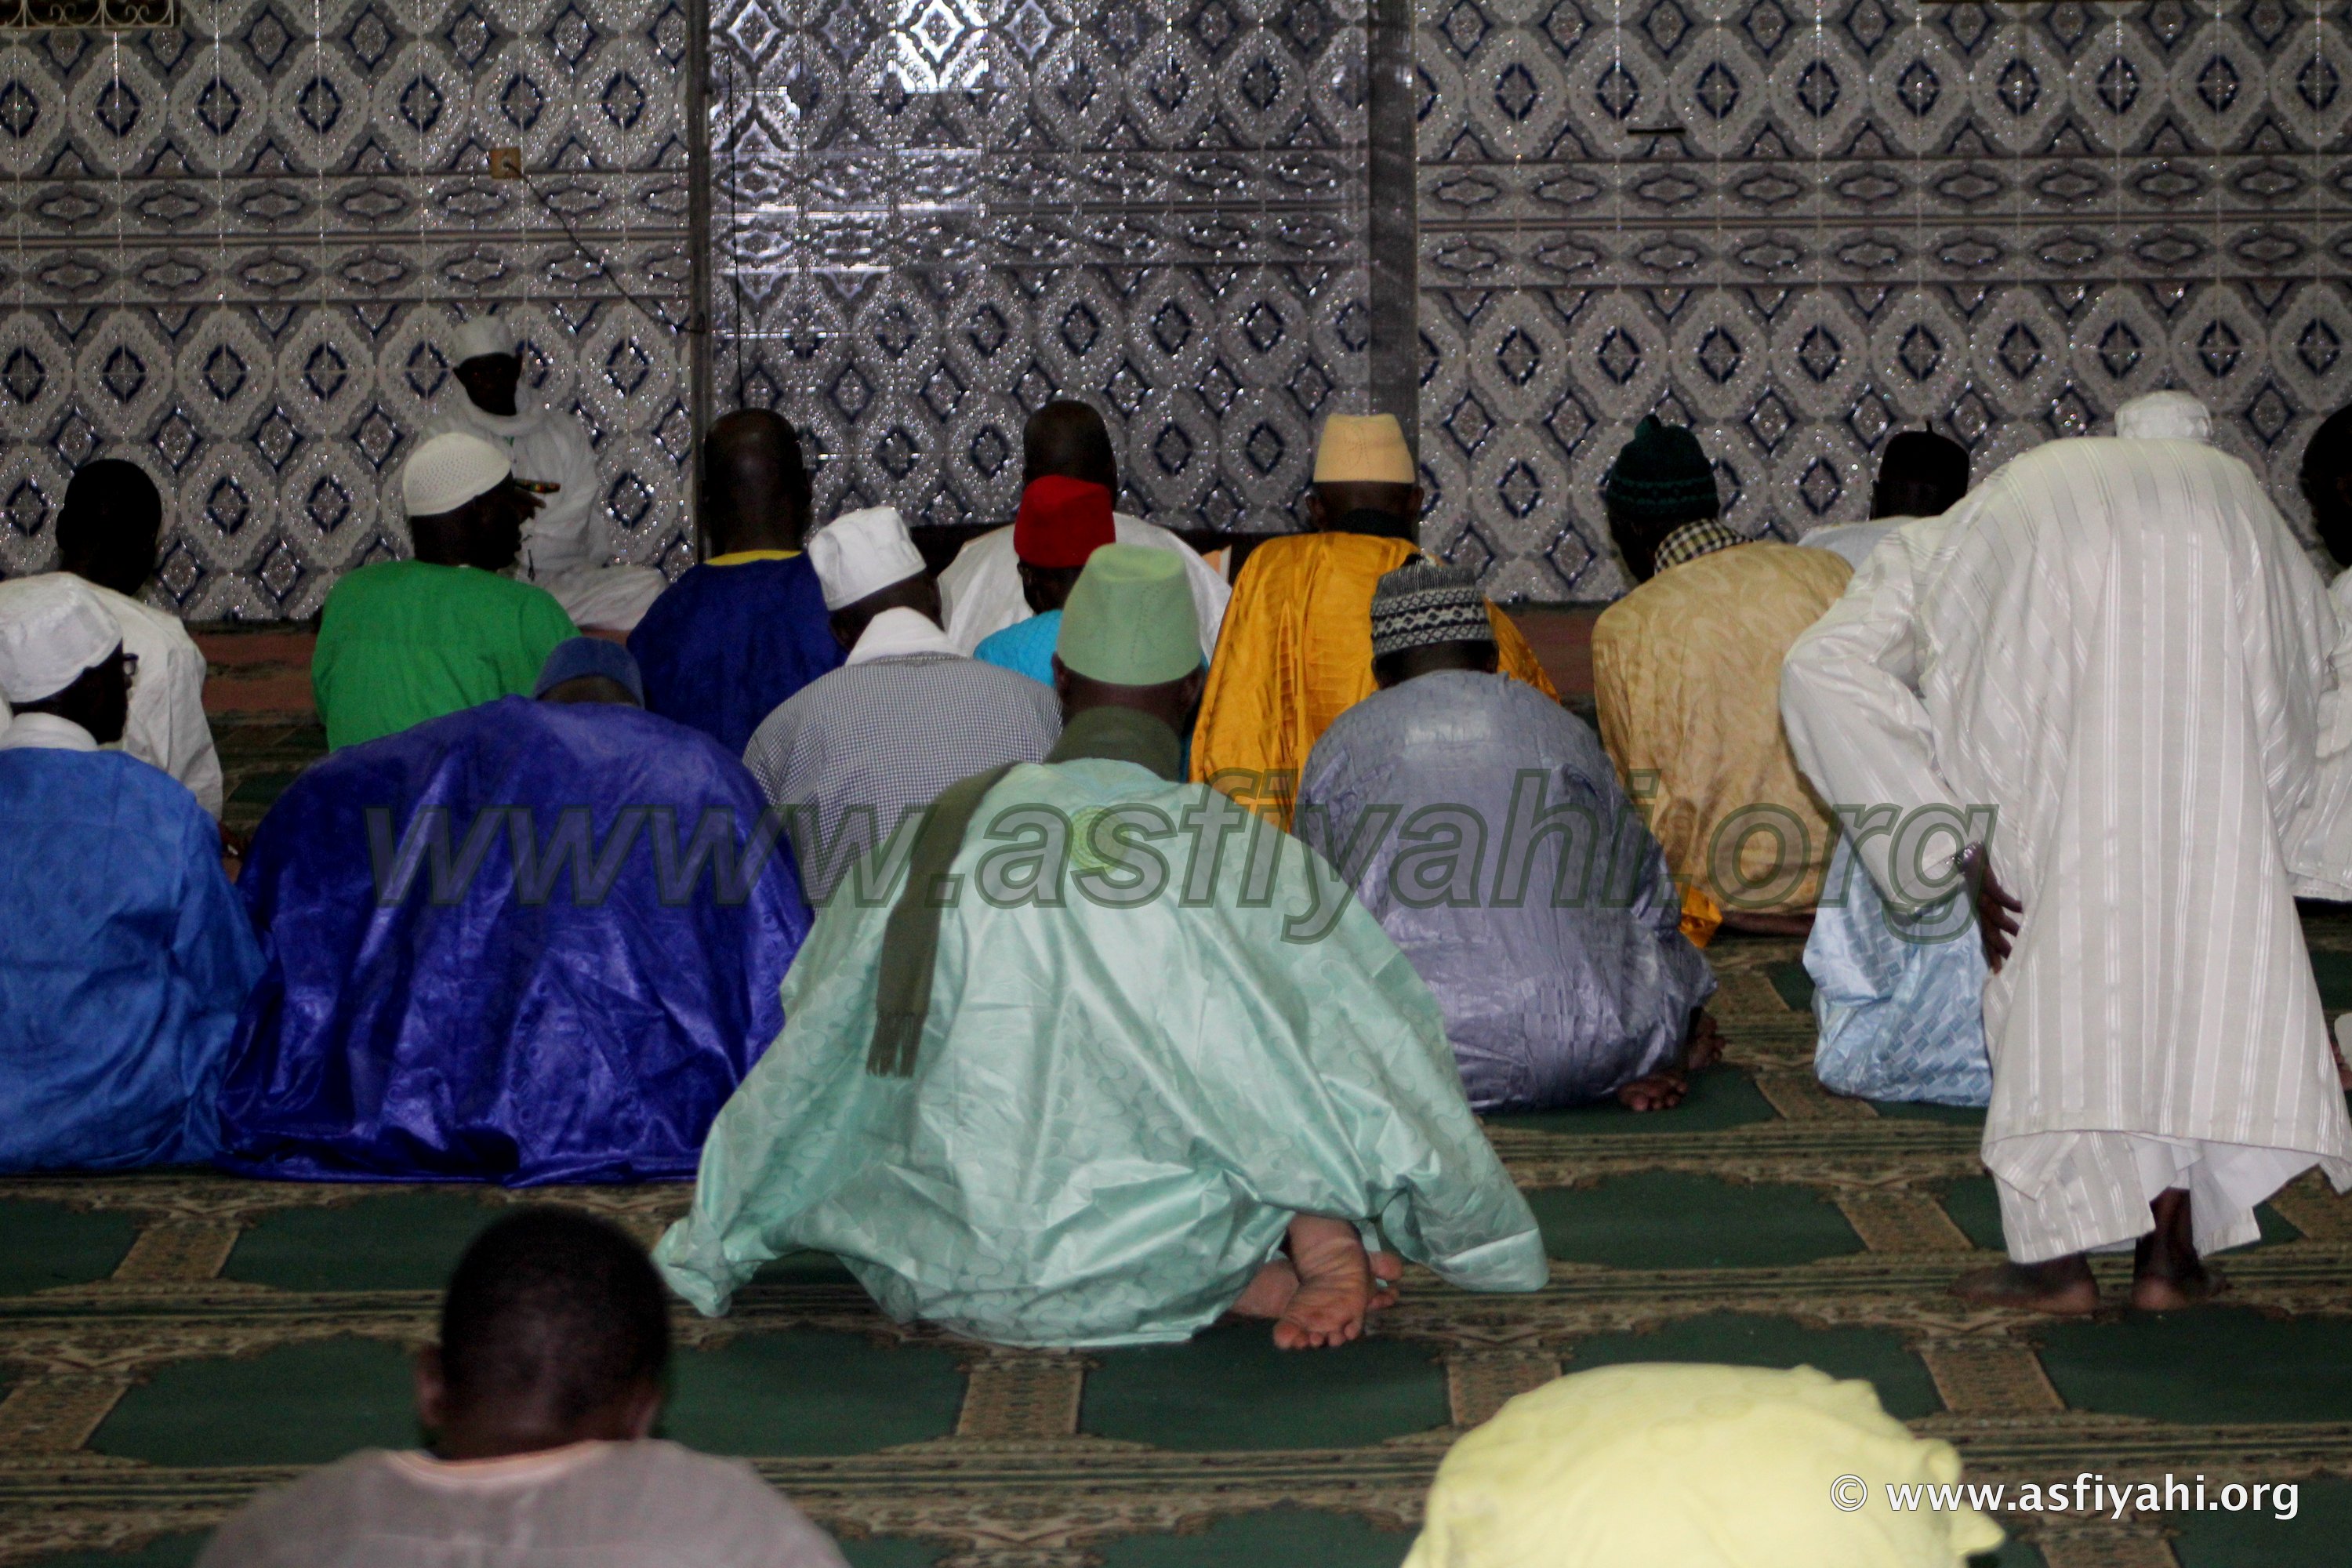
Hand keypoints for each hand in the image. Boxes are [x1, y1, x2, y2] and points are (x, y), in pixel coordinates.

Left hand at [1965, 845, 2021, 971]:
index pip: (1988, 937)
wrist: (1960, 844)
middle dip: (2001, 950)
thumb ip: (1999, 904)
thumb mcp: (1988, 890)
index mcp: (1982, 911)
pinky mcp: (1984, 879)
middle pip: (1990, 933)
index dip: (1993, 955)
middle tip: (2013, 965)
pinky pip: (1997, 893)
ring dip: (2009, 928)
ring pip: (1994, 916)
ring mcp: (1981, 893)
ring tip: (2024, 938)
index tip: (2000, 974)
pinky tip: (2021, 909)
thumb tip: (2021, 917)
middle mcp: (1980, 906)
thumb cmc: (1979, 866)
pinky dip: (2008, 902)